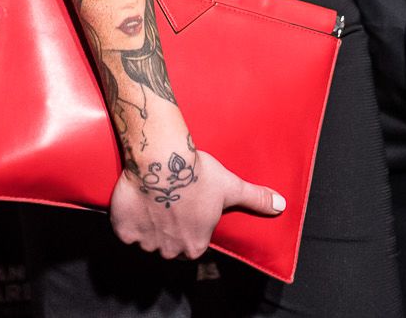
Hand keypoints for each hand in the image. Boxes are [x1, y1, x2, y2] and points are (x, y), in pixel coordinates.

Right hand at [105, 147, 283, 260]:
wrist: (160, 157)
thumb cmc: (197, 173)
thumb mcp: (231, 186)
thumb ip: (256, 199)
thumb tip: (281, 206)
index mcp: (196, 245)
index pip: (192, 244)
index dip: (189, 226)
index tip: (187, 209)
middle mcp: (171, 249)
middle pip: (169, 245)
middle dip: (169, 228)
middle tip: (171, 202)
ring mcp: (146, 242)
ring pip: (147, 239)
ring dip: (148, 225)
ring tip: (153, 200)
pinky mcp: (123, 230)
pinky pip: (125, 231)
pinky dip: (127, 220)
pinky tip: (136, 203)